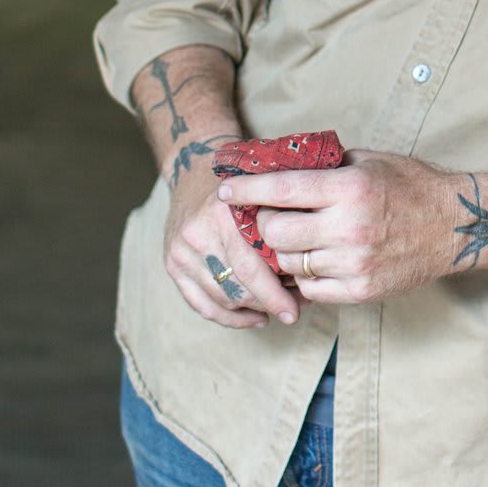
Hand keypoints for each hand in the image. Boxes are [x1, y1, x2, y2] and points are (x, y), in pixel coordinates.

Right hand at [164, 162, 300, 329]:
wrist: (192, 169)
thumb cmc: (241, 181)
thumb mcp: (263, 188)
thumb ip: (284, 215)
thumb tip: (315, 258)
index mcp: (221, 214)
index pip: (250, 267)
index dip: (276, 294)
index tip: (299, 307)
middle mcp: (197, 234)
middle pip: (236, 288)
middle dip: (268, 305)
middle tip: (294, 311)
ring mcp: (180, 251)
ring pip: (220, 299)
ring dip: (251, 312)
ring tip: (276, 311)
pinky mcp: (172, 264)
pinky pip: (200, 304)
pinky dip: (228, 317)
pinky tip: (253, 318)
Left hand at [216, 150, 451, 305]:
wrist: (454, 226)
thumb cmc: (410, 186)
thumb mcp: (368, 161)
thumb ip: (324, 167)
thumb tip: (275, 167)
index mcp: (349, 189)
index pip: (281, 190)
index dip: (246, 189)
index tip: (226, 190)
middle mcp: (349, 227)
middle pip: (275, 234)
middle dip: (265, 225)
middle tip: (269, 218)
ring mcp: (354, 263)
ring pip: (289, 264)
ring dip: (284, 253)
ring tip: (294, 240)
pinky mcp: (360, 290)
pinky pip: (310, 289)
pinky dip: (305, 276)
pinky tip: (315, 261)